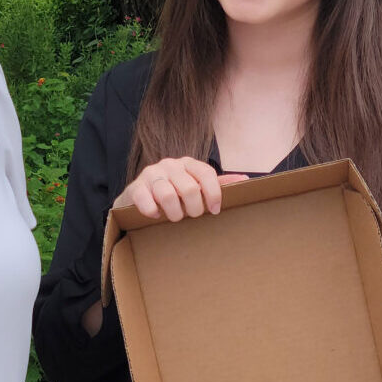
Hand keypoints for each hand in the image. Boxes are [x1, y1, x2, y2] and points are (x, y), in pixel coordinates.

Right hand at [116, 157, 243, 223]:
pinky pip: (146, 201)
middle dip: (194, 209)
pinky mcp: (135, 187)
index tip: (215, 211)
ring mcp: (151, 174)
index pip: (206, 174)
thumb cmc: (174, 191)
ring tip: (176, 218)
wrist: (138, 194)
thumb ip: (218, 183)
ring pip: (167, 196)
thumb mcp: (196, 185)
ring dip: (175, 213)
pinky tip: (156, 216)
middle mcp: (170, 165)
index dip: (214, 194)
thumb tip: (245, 180)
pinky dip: (153, 212)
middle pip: (189, 188)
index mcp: (188, 163)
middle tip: (192, 216)